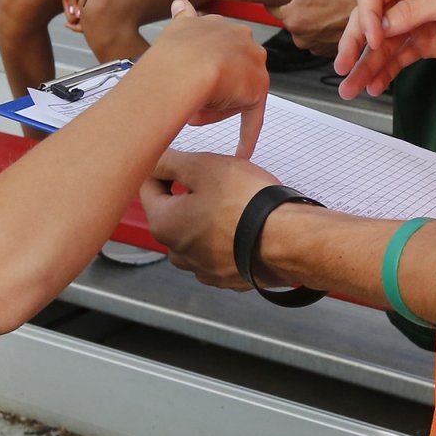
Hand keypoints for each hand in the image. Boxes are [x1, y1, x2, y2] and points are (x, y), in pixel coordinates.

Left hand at [140, 147, 283, 289]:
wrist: (287, 240)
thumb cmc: (246, 202)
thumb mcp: (203, 167)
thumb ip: (169, 161)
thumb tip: (151, 158)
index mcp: (163, 223)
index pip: (147, 186)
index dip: (165, 168)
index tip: (184, 161)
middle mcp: (176, 251)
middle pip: (171, 211)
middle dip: (187, 194)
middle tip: (216, 181)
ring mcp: (201, 268)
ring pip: (193, 232)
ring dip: (205, 218)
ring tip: (233, 204)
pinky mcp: (225, 277)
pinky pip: (216, 251)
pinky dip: (223, 238)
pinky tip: (242, 227)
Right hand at [145, 0, 268, 156]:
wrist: (183, 68)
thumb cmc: (171, 55)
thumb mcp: (175, 27)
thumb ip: (182, 17)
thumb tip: (179, 2)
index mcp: (220, 24)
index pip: (218, 48)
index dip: (203, 66)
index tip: (195, 76)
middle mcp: (240, 39)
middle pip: (228, 72)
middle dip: (209, 88)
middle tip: (188, 99)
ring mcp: (251, 63)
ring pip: (235, 93)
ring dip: (215, 107)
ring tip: (193, 113)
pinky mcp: (257, 88)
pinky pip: (251, 117)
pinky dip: (245, 135)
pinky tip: (241, 152)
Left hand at [251, 0, 359, 52]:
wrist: (376, 10)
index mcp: (292, 17)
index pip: (271, 6)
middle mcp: (300, 36)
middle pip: (289, 18)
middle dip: (299, 7)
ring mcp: (314, 46)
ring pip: (303, 29)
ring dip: (311, 20)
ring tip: (329, 7)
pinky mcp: (326, 51)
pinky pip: (316, 38)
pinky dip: (322, 30)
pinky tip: (334, 19)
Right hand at [335, 0, 435, 98]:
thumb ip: (416, 10)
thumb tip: (382, 27)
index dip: (368, 17)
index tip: (373, 40)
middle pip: (371, 20)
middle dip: (355, 44)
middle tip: (343, 68)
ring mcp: (415, 22)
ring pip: (381, 45)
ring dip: (366, 66)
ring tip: (351, 90)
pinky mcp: (425, 43)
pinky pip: (398, 58)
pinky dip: (385, 72)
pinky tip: (375, 87)